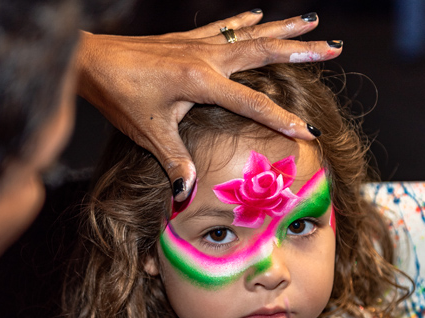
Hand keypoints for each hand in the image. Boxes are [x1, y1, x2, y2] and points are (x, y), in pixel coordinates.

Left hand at [76, 10, 342, 200]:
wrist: (89, 60)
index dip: (283, 120)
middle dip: (302, 51)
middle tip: (335, 48)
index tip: (310, 132)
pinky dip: (245, 21)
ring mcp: (198, 44)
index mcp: (202, 80)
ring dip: (284, 29)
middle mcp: (206, 56)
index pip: (254, 103)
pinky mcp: (186, 39)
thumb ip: (175, 161)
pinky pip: (224, 27)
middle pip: (265, 52)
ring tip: (314, 21)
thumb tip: (188, 193)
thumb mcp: (149, 133)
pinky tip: (260, 14)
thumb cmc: (118, 95)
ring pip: (251, 34)